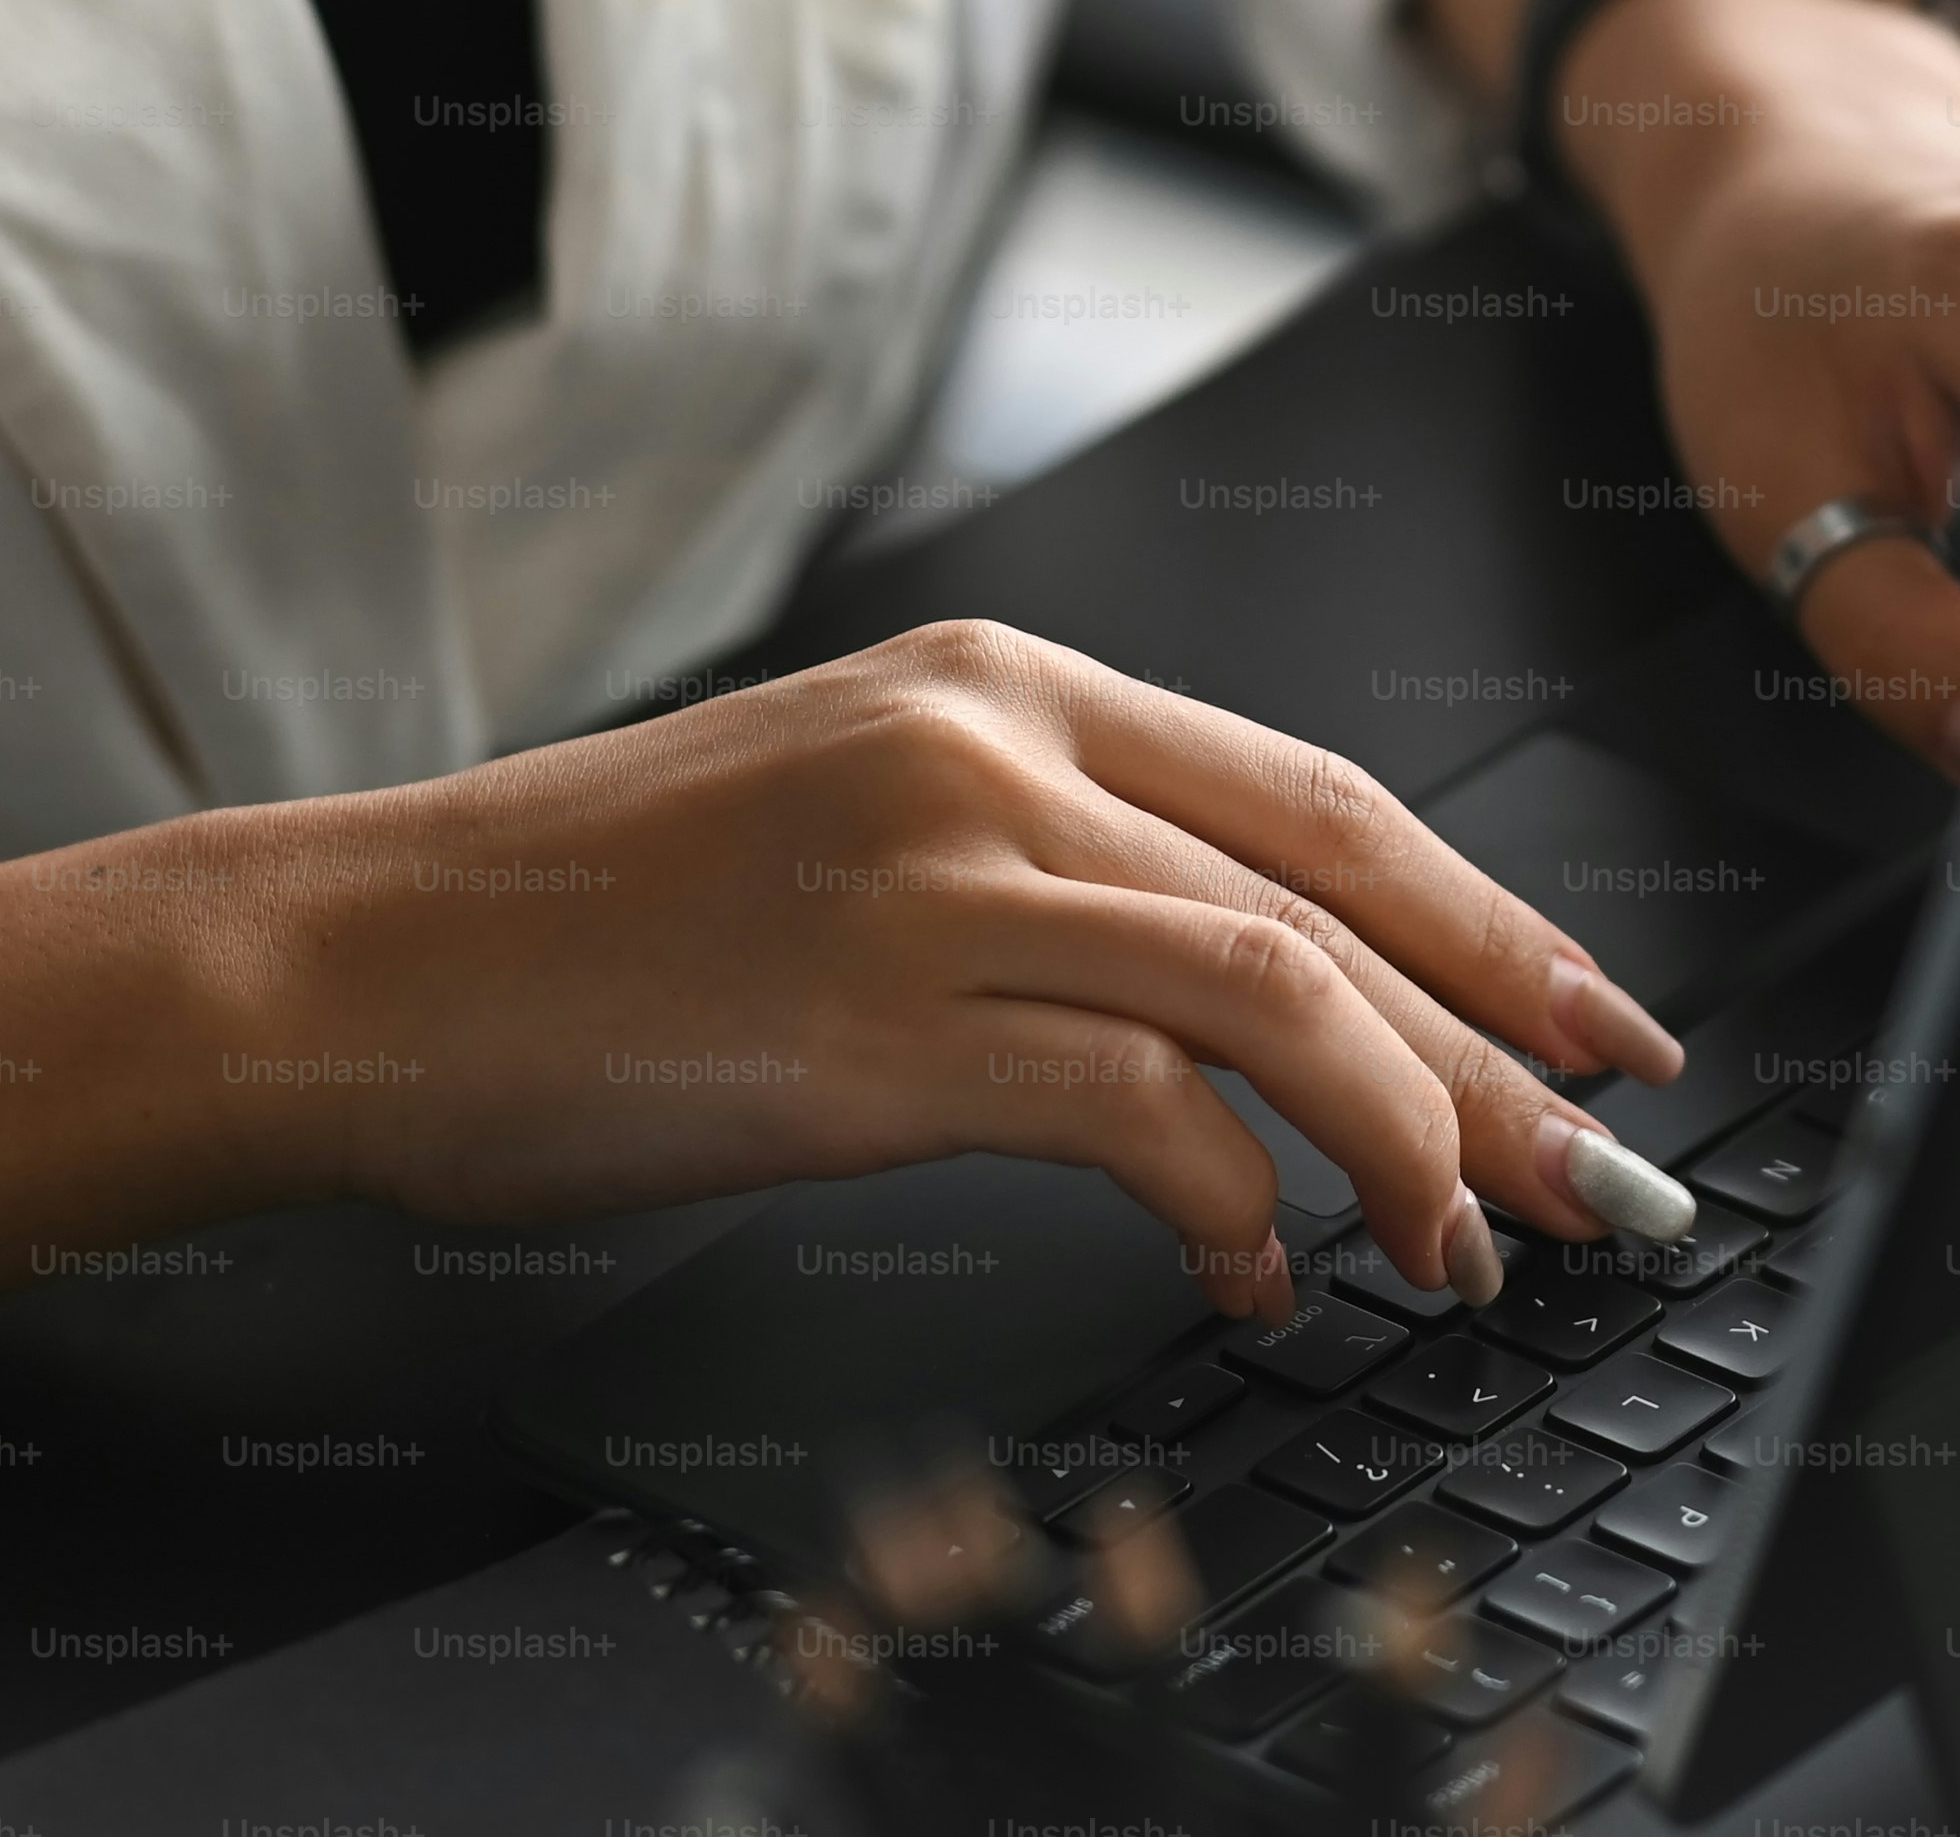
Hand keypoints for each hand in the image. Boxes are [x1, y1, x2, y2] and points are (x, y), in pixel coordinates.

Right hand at [225, 621, 1696, 1314]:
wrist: (352, 960)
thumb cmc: (579, 929)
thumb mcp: (844, 820)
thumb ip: (1038, 862)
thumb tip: (1243, 1001)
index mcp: (999, 681)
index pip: (1324, 794)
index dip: (1493, 920)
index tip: (1597, 1021)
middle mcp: (989, 744)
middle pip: (1343, 888)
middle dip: (1506, 1046)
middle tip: (1607, 1165)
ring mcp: (936, 873)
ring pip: (1282, 989)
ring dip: (1406, 1136)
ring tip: (1454, 1248)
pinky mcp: (880, 1019)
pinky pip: (1146, 1111)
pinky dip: (1239, 1207)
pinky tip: (1252, 1277)